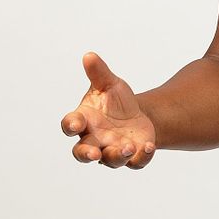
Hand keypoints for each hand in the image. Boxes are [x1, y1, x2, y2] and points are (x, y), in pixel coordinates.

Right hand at [61, 51, 156, 166]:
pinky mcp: (131, 157)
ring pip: (110, 160)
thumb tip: (89, 55)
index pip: (70, 125)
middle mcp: (94, 140)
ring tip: (127, 146)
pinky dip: (141, 157)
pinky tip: (148, 146)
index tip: (75, 125)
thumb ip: (99, 73)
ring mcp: (112, 150)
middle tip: (93, 154)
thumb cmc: (114, 100)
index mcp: (84, 121)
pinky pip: (135, 163)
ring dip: (117, 155)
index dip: (70, 126)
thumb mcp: (109, 84)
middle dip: (87, 154)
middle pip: (82, 153)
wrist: (136, 115)